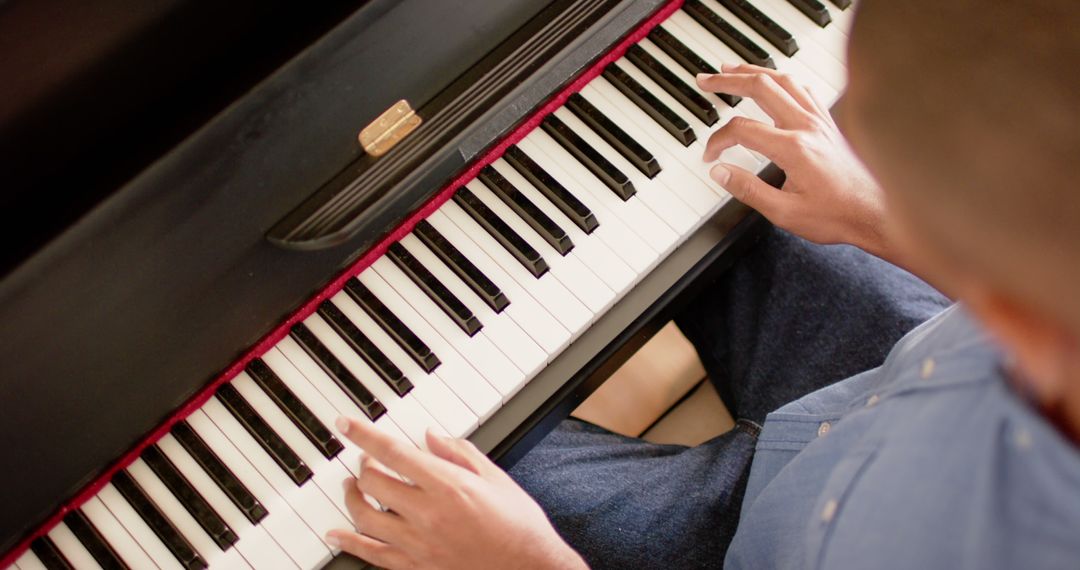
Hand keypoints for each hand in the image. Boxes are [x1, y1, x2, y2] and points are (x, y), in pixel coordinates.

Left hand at [327, 417, 587, 569]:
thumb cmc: (519, 527)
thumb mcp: (495, 478)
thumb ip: (459, 453)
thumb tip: (431, 436)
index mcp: (448, 486)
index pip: (392, 453)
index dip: (363, 435)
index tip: (346, 424)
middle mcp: (427, 514)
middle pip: (373, 483)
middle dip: (363, 465)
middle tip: (365, 458)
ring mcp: (418, 544)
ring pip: (365, 517)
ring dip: (353, 498)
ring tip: (352, 487)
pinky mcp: (417, 567)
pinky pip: (372, 554)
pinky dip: (349, 542)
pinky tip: (336, 534)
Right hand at [698, 63, 892, 258]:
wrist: (877, 214)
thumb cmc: (837, 216)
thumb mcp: (784, 213)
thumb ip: (748, 190)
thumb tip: (719, 172)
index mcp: (794, 148)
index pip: (742, 129)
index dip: (718, 140)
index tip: (710, 155)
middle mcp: (807, 126)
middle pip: (761, 86)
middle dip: (728, 80)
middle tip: (706, 80)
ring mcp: (820, 121)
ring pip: (783, 80)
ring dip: (754, 71)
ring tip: (731, 69)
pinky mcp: (829, 124)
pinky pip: (803, 89)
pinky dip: (782, 80)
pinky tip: (773, 82)